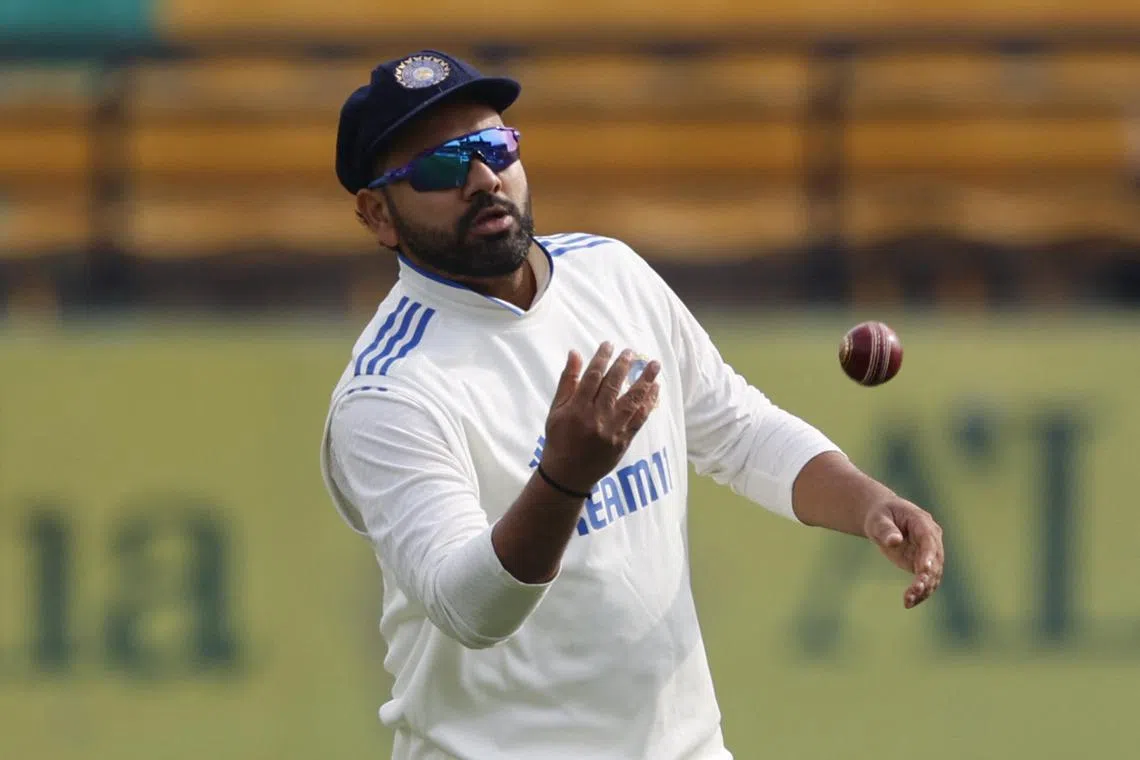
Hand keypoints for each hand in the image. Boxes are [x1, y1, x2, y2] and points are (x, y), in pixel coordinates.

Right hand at [540, 342, 660, 493]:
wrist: (568, 474)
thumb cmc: (559, 439)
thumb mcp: (556, 410)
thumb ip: (567, 381)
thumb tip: (575, 353)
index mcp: (577, 409)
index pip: (592, 377)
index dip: (602, 359)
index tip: (609, 345)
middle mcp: (596, 418)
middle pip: (613, 386)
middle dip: (624, 366)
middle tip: (632, 352)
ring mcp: (612, 430)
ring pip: (631, 401)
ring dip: (644, 381)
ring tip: (654, 365)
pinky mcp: (623, 441)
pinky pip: (639, 419)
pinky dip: (648, 403)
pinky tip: (655, 389)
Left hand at [863, 498, 944, 608]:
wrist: (883, 519)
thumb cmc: (880, 516)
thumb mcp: (878, 520)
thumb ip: (885, 530)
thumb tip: (894, 541)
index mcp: (922, 522)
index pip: (929, 540)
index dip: (928, 555)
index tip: (924, 570)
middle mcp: (932, 539)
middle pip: (935, 560)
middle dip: (926, 577)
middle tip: (914, 590)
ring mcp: (930, 553)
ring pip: (933, 574)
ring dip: (924, 589)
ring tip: (908, 601)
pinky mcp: (923, 565)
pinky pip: (926, 581)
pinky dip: (920, 593)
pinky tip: (909, 603)